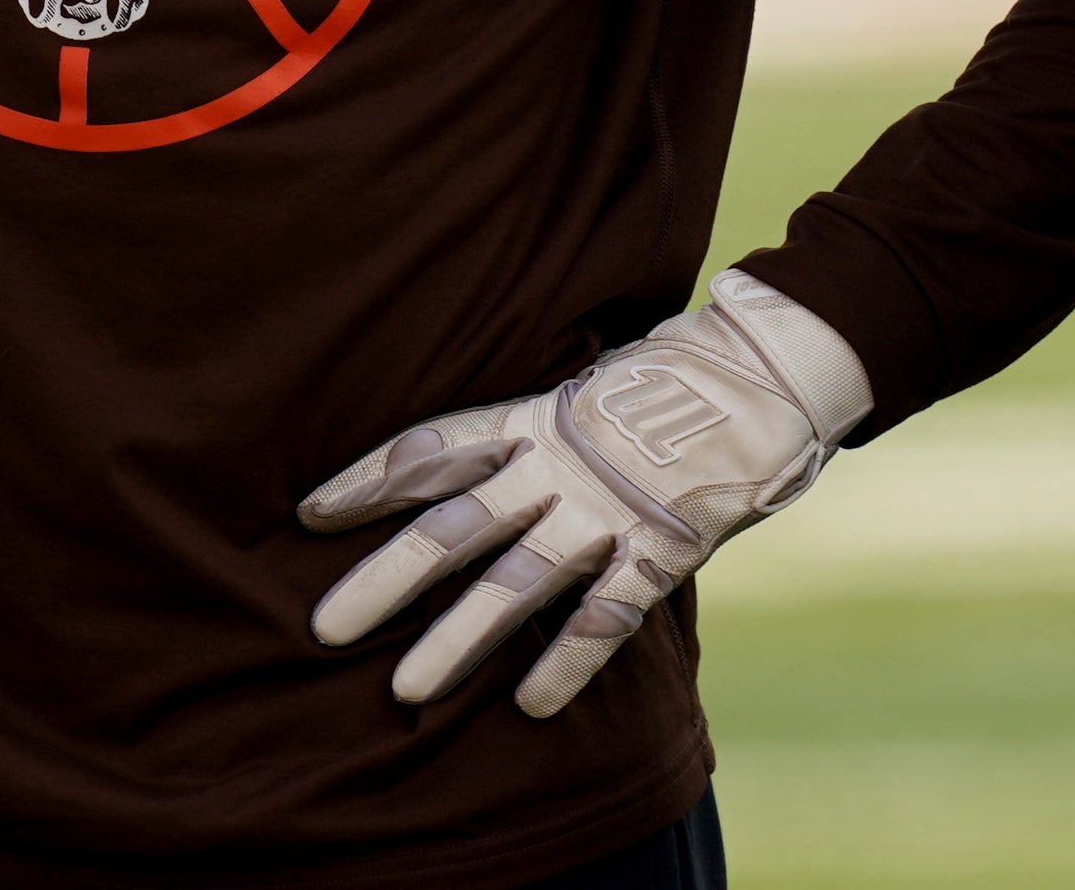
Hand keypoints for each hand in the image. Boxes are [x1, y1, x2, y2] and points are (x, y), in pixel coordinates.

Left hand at [300, 270, 871, 716]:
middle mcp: (558, 467)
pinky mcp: (663, 546)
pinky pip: (608, 613)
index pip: (432, 449)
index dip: (368, 480)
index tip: (308, 513)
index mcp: (534, 419)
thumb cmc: (669, 385)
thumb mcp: (584, 396)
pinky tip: (530, 703)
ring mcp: (608, 510)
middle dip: (385, 580)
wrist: (766, 371)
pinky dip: (568, 659)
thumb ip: (534, 441)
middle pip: (453, 526)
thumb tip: (473, 472)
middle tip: (323, 628)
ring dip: (458, 638)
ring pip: (516, 581)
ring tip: (407, 690)